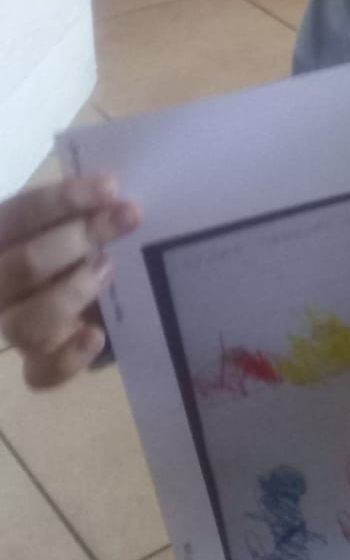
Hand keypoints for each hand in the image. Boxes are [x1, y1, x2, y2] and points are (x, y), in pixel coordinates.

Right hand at [0, 176, 140, 388]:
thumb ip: (83, 207)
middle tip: (128, 218)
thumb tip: (114, 193)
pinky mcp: (36, 364)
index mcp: (1, 238)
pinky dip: (68, 358)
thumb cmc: (78, 243)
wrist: (83, 294)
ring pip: (24, 323)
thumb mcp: (74, 219)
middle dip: (79, 238)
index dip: (63, 200)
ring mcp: (14, 327)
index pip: (18, 215)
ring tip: (110, 268)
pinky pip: (40, 374)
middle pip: (23, 266)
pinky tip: (96, 336)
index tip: (110, 186)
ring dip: (73, 292)